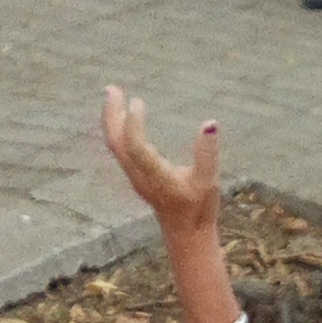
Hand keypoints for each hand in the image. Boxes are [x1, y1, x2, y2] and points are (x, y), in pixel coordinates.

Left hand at [102, 86, 220, 237]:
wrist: (186, 233)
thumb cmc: (199, 208)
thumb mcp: (209, 182)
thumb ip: (208, 154)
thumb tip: (210, 123)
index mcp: (155, 177)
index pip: (136, 148)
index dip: (133, 124)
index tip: (138, 102)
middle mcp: (139, 175)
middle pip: (116, 143)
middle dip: (111, 115)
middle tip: (112, 89)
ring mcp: (135, 176)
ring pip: (115, 145)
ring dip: (112, 119)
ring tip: (114, 93)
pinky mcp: (136, 174)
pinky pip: (120, 147)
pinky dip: (118, 127)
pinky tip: (122, 113)